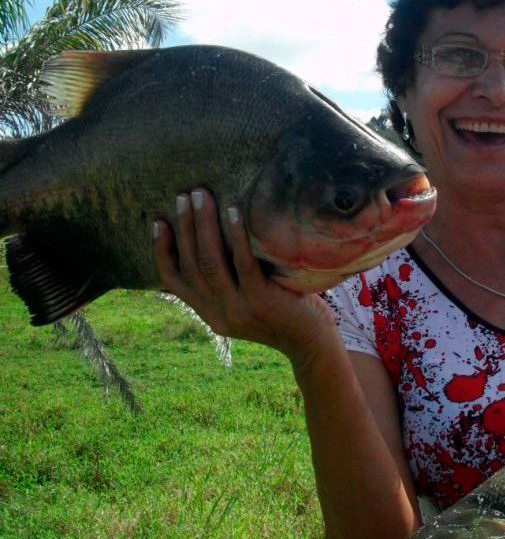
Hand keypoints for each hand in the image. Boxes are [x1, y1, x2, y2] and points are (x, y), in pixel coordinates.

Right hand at [153, 188, 337, 366]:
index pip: (172, 280)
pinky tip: (234, 211)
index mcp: (209, 313)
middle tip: (185, 196)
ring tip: (202, 196)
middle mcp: (217, 313)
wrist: (311, 343)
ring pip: (210, 261)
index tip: (159, 221)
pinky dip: (236, 235)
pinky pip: (242, 264)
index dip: (161, 250)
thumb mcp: (246, 302)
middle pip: (191, 264)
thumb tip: (215, 238)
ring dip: (203, 225)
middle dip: (185, 226)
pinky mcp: (260, 301)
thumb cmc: (284, 313)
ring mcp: (237, 309)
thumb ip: (228, 282)